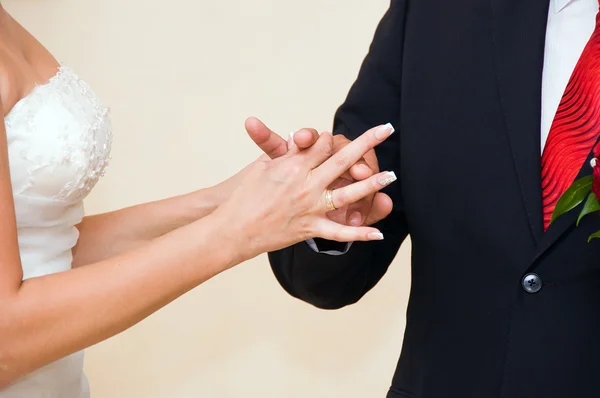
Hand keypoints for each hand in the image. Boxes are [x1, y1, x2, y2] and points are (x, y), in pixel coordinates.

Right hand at [213, 124, 396, 261]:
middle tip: (386, 129)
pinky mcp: (310, 228)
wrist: (233, 229)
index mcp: (292, 165)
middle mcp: (306, 184)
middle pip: (342, 158)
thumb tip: (299, 145)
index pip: (321, 145)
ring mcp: (310, 207)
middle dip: (367, 142)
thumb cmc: (244, 196)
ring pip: (348, 193)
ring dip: (372, 184)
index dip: (330, 140)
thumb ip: (285, 156)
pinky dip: (358, 233)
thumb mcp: (263, 168)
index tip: (334, 139)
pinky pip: (338, 232)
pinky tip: (377, 233)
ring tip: (391, 176)